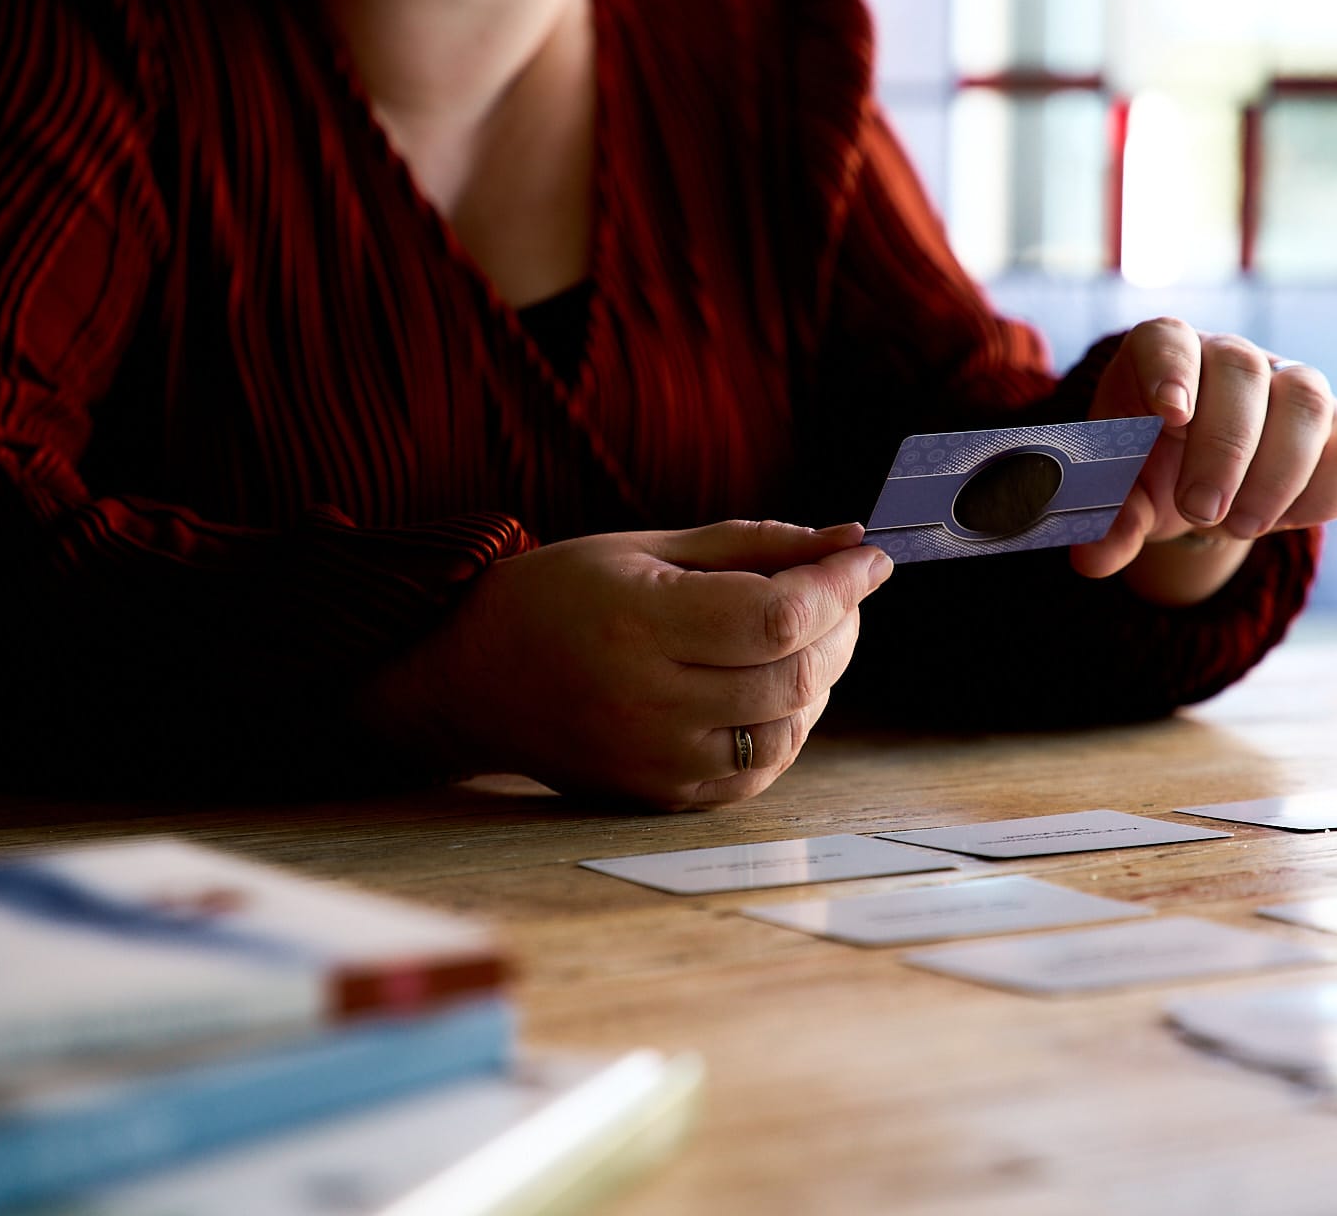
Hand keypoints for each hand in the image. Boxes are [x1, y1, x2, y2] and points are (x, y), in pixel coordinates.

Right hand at [356, 521, 890, 809]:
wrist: (467, 677)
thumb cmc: (557, 595)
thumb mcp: (645, 545)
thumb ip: (752, 545)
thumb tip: (846, 540)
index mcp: (638, 625)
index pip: (777, 617)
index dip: (840, 586)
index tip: (869, 556)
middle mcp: (648, 703)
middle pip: (794, 676)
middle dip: (841, 627)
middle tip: (842, 590)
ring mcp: (655, 761)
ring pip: (788, 730)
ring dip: (820, 679)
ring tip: (805, 635)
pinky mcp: (660, 796)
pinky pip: (758, 771)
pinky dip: (786, 726)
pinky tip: (772, 687)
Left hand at [1072, 317, 1336, 601]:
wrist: (1201, 479)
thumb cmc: (1150, 468)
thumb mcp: (1122, 494)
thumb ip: (1109, 520)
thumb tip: (1090, 559)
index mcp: (1163, 355)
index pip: (1169, 339)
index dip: (1172, 369)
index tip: (1170, 414)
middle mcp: (1230, 357)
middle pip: (1242, 372)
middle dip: (1225, 449)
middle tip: (1201, 511)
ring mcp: (1290, 384)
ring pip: (1307, 404)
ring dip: (1276, 474)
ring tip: (1239, 526)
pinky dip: (1320, 497)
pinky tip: (1279, 522)